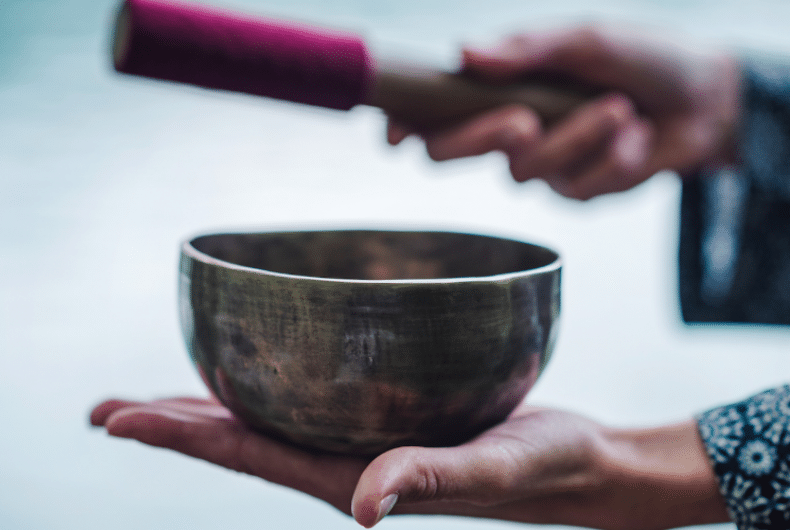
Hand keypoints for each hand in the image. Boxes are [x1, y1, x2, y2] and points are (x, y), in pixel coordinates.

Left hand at [91, 397, 728, 528]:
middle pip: (241, 439)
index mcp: (351, 479)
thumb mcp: (494, 470)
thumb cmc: (546, 470)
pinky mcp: (388, 416)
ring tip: (161, 394)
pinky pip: (313, 397)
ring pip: (269, 419)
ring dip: (211, 406)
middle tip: (107, 408)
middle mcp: (344, 461)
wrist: (582, 465)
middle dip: (173, 424)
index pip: (247, 455)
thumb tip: (367, 508)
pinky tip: (264, 366)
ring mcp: (363, 439)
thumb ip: (429, 479)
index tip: (116, 417)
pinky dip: (273, 381)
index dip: (179, 436)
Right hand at [389, 25, 741, 199]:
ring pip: (525, 171)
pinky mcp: (576, 191)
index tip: (392, 132)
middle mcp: (509, 127)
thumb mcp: (586, 39)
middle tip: (522, 120)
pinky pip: (575, 189)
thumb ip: (527, 49)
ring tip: (622, 111)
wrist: (708, 99)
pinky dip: (612, 160)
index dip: (405, 122)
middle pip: (454, 153)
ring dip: (578, 139)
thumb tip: (464, 52)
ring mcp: (541, 164)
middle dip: (482, 139)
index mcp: (500, 87)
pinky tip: (638, 138)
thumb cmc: (642, 57)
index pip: (434, 110)